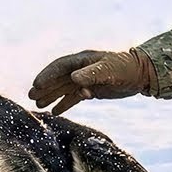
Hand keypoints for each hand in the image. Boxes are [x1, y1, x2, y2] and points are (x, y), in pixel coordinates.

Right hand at [28, 48, 155, 114]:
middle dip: (44, 87)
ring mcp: (85, 79)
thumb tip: (73, 78)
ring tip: (38, 105)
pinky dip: (64, 103)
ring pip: (63, 88)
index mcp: (82, 60)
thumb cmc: (125, 68)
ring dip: (51, 96)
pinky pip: (73, 97)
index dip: (47, 75)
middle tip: (30, 97)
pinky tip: (55, 112)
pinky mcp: (91, 90)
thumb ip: (91, 74)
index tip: (36, 84)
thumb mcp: (109, 70)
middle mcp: (81, 69)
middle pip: (58, 78)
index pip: (59, 67)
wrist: (140, 74)